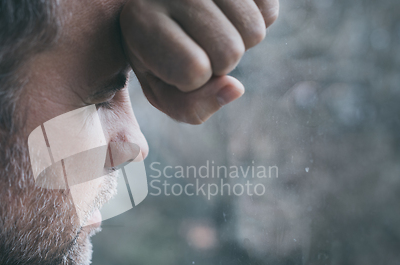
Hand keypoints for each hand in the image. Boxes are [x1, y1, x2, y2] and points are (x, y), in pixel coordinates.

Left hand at [120, 0, 278, 123]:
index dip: (193, 81)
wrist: (164, 10)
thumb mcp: (162, 89)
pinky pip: (269, 12)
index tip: (175, 65)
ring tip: (212, 31)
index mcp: (142, 21)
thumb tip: (235, 89)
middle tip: (198, 46)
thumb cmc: (159, 56)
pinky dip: (255, 21)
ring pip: (254, 32)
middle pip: (229, 52)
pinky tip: (228, 15)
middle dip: (219, 63)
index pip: (193, 70)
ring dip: (239, 42)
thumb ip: (190, 106)